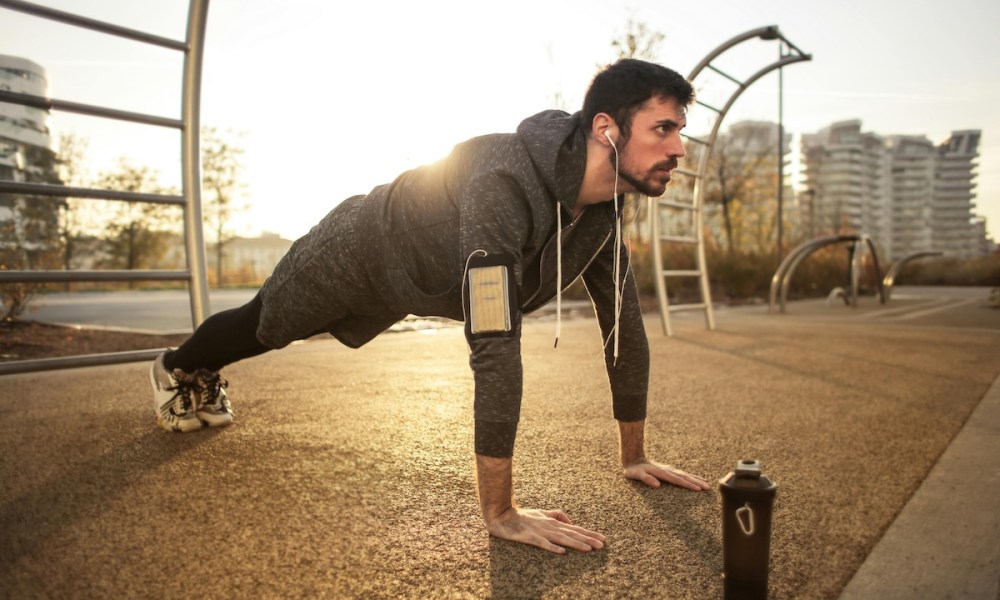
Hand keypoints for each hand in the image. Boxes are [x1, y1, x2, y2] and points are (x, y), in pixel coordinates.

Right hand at [485, 506, 606, 554]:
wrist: (502, 515)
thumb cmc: (523, 515)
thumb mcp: (542, 512)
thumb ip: (557, 515)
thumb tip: (571, 521)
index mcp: (554, 521)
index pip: (575, 528)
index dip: (589, 533)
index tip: (603, 539)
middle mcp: (550, 526)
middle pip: (572, 534)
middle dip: (588, 539)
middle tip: (602, 545)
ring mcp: (541, 532)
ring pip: (562, 538)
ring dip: (576, 543)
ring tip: (589, 549)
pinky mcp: (530, 537)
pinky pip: (543, 544)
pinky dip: (553, 547)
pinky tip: (562, 552)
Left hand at [624, 459, 711, 490]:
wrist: (633, 458)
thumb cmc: (633, 470)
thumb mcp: (636, 475)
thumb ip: (646, 479)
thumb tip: (657, 485)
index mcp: (661, 472)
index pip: (677, 480)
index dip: (688, 485)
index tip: (698, 489)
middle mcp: (668, 470)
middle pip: (684, 477)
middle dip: (696, 482)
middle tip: (708, 488)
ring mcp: (669, 469)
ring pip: (685, 475)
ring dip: (696, 479)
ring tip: (707, 484)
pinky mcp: (669, 470)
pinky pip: (683, 474)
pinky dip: (691, 476)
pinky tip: (698, 479)